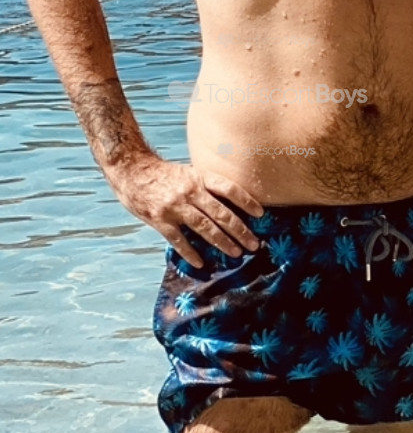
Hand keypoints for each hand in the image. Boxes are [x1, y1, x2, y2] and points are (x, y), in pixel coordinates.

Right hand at [109, 155, 263, 267]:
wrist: (131, 171)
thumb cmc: (164, 174)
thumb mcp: (188, 173)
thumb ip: (206, 187)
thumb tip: (230, 205)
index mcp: (199, 177)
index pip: (228, 188)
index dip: (246, 201)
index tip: (261, 214)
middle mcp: (190, 191)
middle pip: (221, 213)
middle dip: (240, 230)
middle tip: (254, 244)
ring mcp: (175, 206)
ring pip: (204, 227)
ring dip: (222, 242)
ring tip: (236, 253)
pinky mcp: (160, 219)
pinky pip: (178, 239)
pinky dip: (190, 252)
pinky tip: (201, 262)